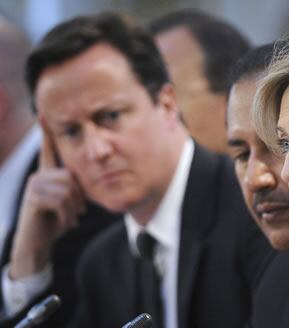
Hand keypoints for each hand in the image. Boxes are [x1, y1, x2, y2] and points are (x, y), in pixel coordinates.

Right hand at [9, 120, 85, 278]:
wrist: (38, 244)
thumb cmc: (56, 222)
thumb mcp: (70, 203)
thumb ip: (76, 188)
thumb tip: (89, 180)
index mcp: (49, 174)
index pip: (49, 150)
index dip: (46, 132)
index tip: (43, 112)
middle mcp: (39, 176)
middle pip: (73, 177)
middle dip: (79, 198)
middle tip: (75, 213)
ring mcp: (34, 187)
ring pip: (69, 190)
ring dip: (74, 209)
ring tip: (68, 219)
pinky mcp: (33, 199)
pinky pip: (62, 201)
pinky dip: (68, 215)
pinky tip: (63, 224)